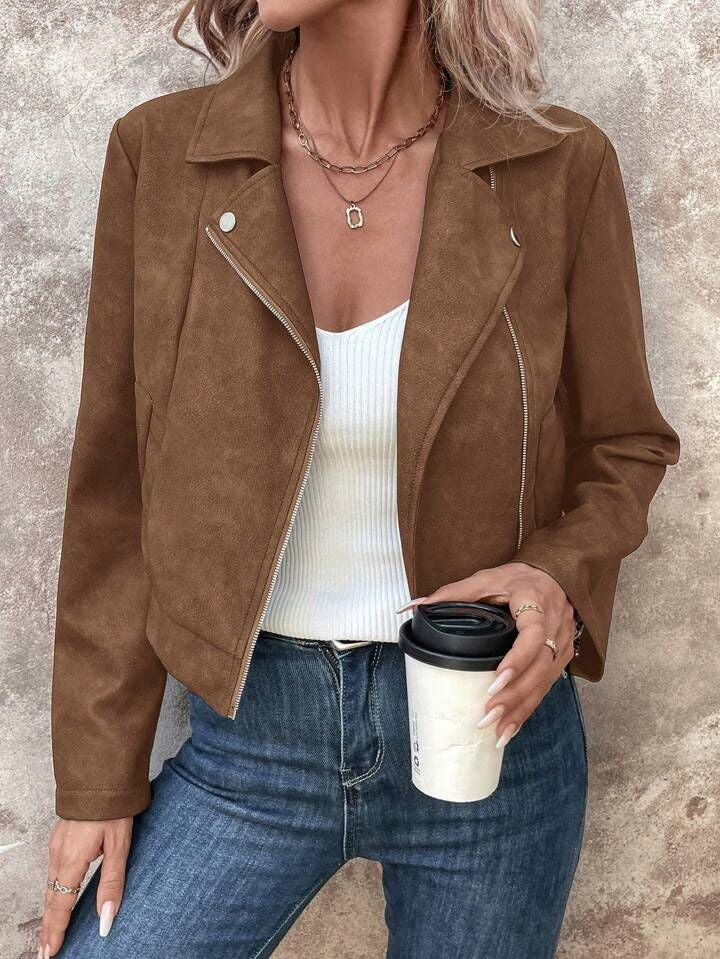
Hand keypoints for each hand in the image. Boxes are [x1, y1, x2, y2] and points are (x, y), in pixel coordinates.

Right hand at [40, 816, 131, 955]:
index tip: (51, 952)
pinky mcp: (60, 837)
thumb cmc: (113, 809)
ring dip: (50, 910)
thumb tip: (106, 918)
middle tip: (46, 951)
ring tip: (51, 931)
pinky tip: (57, 895)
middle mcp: (59, 854)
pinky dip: (52, 889)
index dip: (56, 931)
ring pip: (50, 884)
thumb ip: (112, 884)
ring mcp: (57, 844)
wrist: (100, 776)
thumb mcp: (119, 847)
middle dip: (49, 927)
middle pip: (50, 899)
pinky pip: (52, 870)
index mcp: (72, 860)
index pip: (60, 905)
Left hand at [398, 562, 575, 744]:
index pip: (532, 635)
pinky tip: (510, 729)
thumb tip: (413, 607)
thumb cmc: (519, 578)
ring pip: (544, 683)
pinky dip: (527, 710)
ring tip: (497, 731)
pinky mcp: (560, 659)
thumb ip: (452, 593)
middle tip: (488, 713)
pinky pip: (545, 688)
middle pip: (539, 667)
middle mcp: (554, 627)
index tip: (496, 678)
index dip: (517, 659)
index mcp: (535, 604)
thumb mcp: (486, 579)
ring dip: (520, 709)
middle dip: (514, 695)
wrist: (556, 576)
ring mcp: (560, 645)